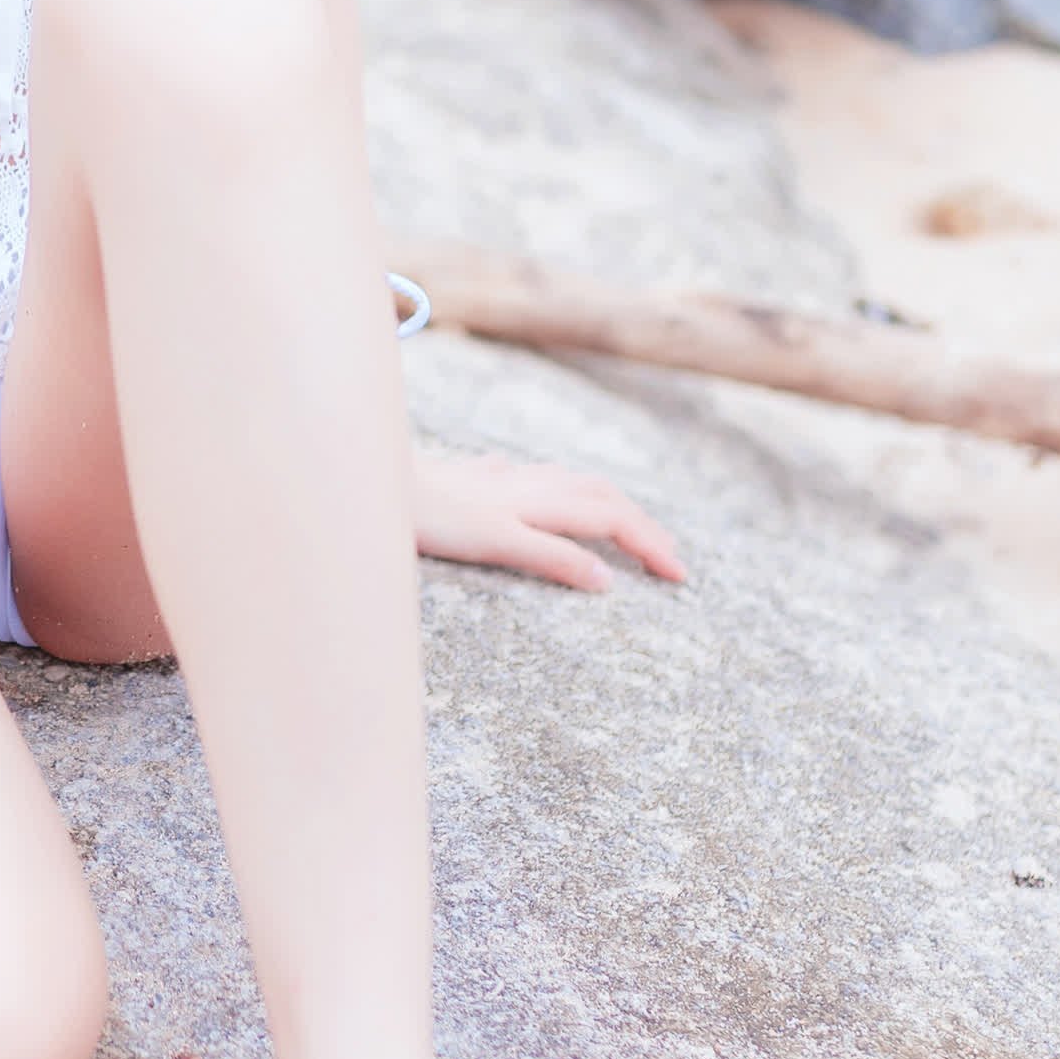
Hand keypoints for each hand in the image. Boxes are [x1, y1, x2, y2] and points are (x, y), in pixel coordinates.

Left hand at [409, 450, 686, 592]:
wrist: (379, 482)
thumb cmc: (431, 515)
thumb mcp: (496, 542)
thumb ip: (551, 558)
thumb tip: (606, 579)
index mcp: (543, 500)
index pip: (614, 520)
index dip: (650, 545)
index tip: (680, 574)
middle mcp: (530, 483)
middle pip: (603, 497)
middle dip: (641, 526)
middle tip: (667, 557)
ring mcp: (503, 479)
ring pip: (572, 485)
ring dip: (608, 505)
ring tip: (625, 527)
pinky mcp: (475, 480)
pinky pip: (534, 483)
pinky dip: (560, 494)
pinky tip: (544, 496)